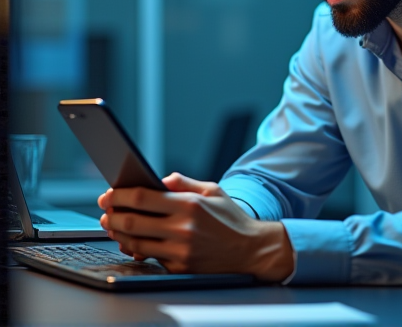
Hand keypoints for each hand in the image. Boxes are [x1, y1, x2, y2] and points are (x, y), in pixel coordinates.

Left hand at [97, 172, 293, 280]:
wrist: (250, 249)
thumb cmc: (230, 218)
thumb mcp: (212, 190)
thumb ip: (183, 182)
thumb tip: (159, 179)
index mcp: (189, 204)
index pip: (141, 198)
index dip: (119, 196)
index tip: (108, 194)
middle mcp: (182, 228)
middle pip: (132, 222)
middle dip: (112, 215)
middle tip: (105, 211)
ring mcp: (180, 251)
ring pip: (135, 243)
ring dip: (119, 234)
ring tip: (114, 225)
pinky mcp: (179, 268)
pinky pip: (150, 258)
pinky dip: (137, 249)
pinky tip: (132, 242)